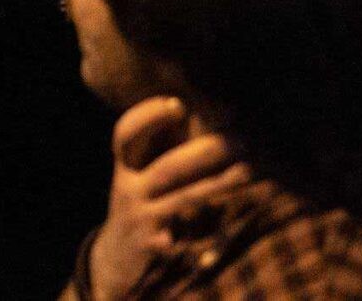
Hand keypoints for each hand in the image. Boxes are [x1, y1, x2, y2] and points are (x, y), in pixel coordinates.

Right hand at [86, 98, 249, 300]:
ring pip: (183, 199)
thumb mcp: (144, 169)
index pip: (125, 134)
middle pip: (166, 168)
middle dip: (204, 153)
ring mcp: (141, 220)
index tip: (178, 105)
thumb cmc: (143, 199)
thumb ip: (167, 140)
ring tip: (247, 170)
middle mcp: (128, 190)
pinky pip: (186, 240)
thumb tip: (203, 106)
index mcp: (127, 165)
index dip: (147, 116)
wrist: (115, 256)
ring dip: (218, 184)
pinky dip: (205, 237)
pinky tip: (227, 232)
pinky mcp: (153, 248)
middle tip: (240, 140)